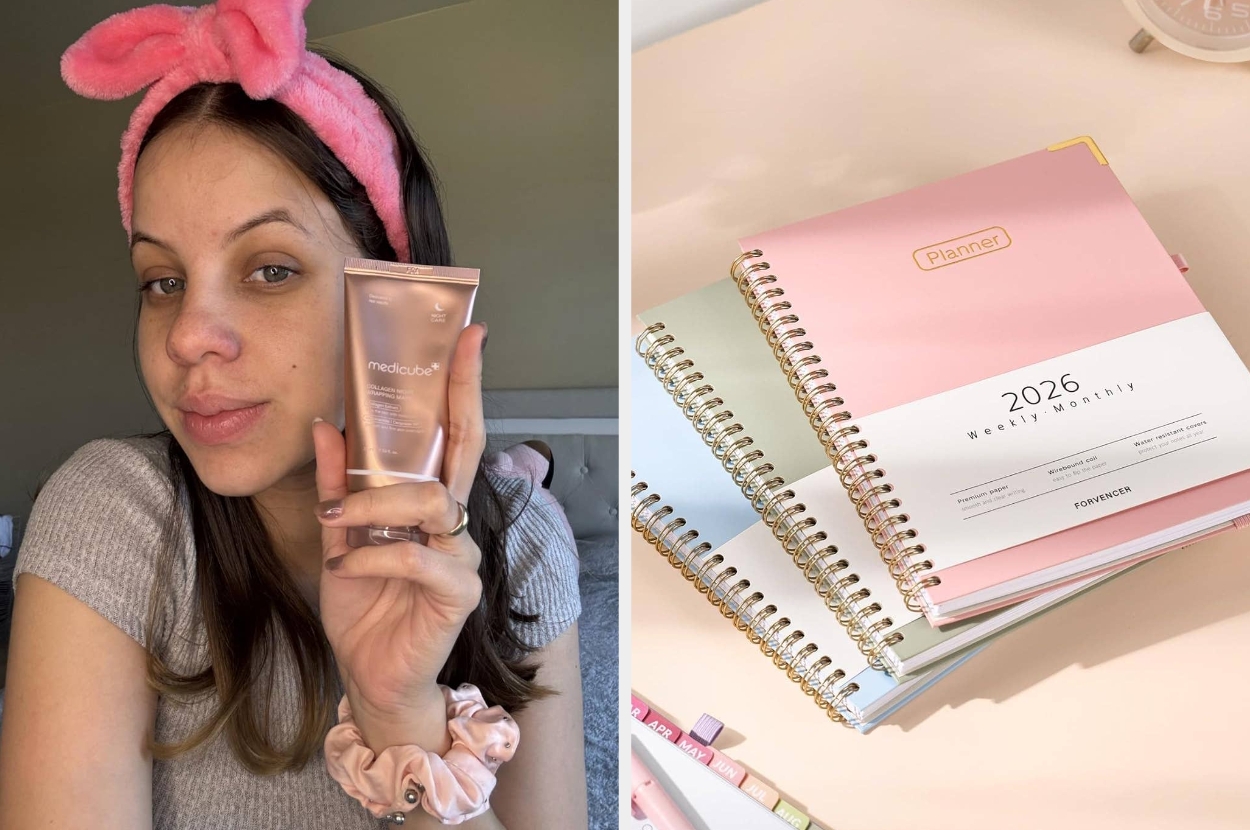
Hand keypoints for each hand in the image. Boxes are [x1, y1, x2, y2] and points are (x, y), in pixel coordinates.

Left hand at [312, 323, 488, 750]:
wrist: (368, 675)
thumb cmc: (364, 605)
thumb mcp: (338, 537)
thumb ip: (336, 483)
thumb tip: (326, 422)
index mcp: (426, 503)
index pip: (452, 435)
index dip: (462, 387)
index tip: (470, 337)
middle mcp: (452, 522)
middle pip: (465, 450)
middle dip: (463, 396)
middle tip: (459, 353)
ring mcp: (460, 555)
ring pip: (432, 502)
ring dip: (375, 506)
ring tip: (335, 523)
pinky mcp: (457, 592)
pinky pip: (418, 558)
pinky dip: (375, 557)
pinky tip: (348, 567)